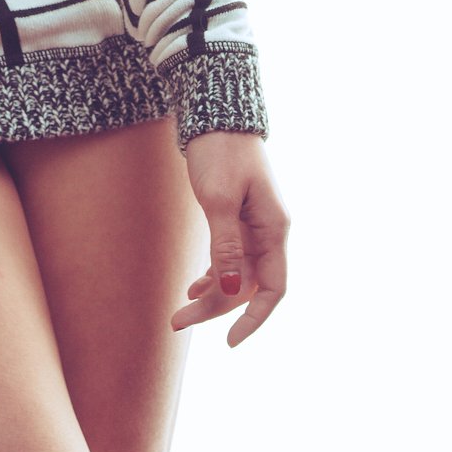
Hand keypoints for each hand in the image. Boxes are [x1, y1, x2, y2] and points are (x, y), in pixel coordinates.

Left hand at [171, 131, 289, 346]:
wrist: (215, 110)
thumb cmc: (219, 151)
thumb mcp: (218, 199)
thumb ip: (226, 246)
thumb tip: (232, 290)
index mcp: (274, 227)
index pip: (274, 288)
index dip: (254, 318)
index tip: (229, 341)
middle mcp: (269, 230)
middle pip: (249, 284)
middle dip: (217, 308)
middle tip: (177, 322)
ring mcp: (254, 223)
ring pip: (237, 272)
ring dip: (211, 293)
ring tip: (179, 312)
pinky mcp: (237, 215)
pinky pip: (230, 256)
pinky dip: (213, 273)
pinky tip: (193, 286)